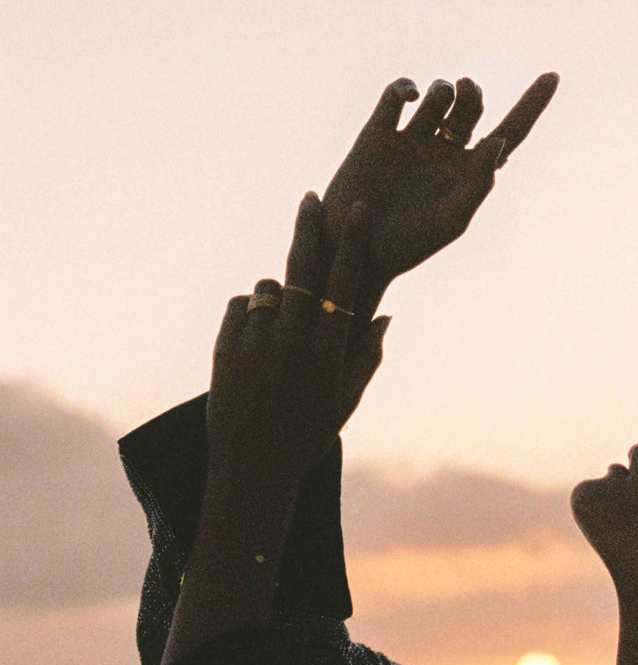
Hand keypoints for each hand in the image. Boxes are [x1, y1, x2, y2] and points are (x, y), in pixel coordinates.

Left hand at [206, 193, 384, 484]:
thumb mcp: (346, 400)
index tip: (358, 213)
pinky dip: (249, 316)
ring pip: (267, 289)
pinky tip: (254, 348)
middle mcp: (293, 337)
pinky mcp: (226, 343)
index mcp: (328, 348)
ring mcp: (257, 338)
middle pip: (301, 265)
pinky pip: (241, 307)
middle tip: (311, 198)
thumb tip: (384, 316)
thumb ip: (366, 355)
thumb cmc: (307, 434)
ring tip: (277, 339)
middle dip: (309, 227)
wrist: (253, 466)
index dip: (352, 243)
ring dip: (275, 299)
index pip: (344, 282)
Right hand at [319, 71, 558, 295]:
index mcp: (468, 173)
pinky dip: (404, 88)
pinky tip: (409, 94)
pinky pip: (395, 96)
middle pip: (471, 108)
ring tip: (442, 95)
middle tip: (468, 90)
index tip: (553, 76)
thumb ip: (478, 183)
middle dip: (472, 95)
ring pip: (437, 96)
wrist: (353, 248)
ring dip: (445, 90)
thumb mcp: (450, 220)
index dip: (531, 106)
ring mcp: (411, 140)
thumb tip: (500, 142)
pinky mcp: (378, 133)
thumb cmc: (407, 245)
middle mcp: (443, 152)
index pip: (508, 134)